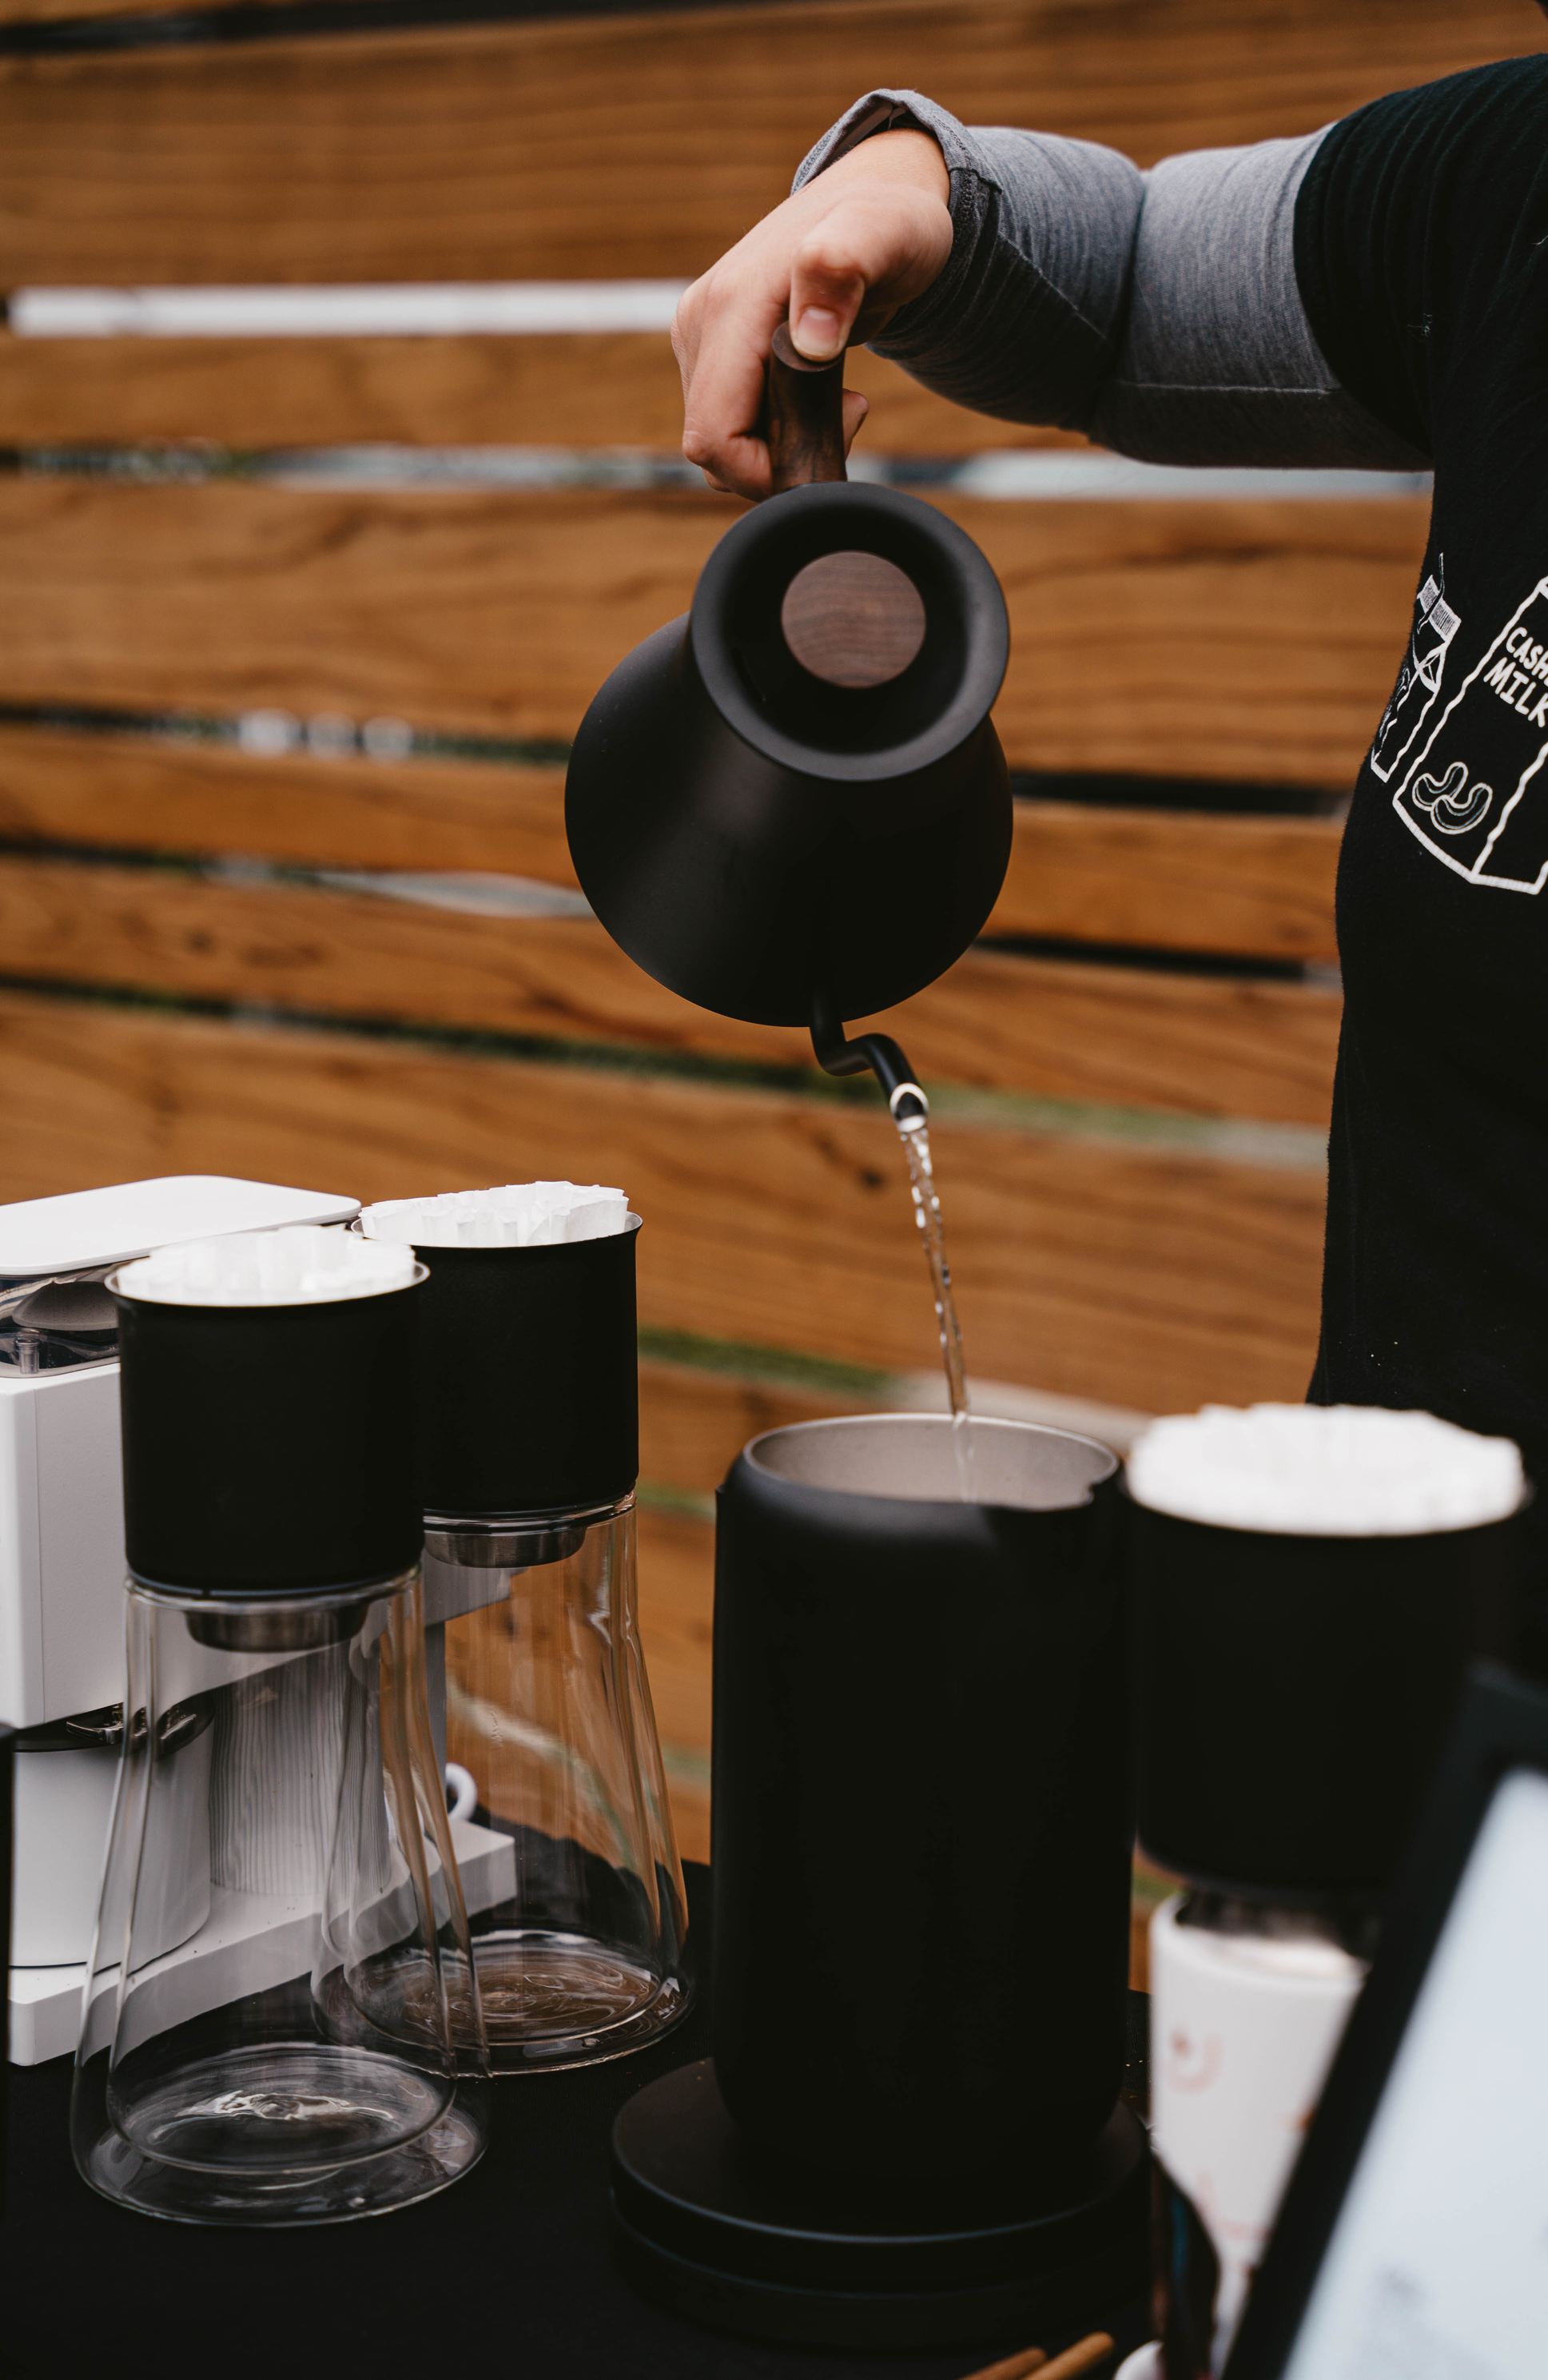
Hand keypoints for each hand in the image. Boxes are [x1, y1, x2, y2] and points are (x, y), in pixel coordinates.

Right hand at [672, 128, 951, 499]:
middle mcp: (699, 324)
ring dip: (779, 445)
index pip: (714, 439)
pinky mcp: (712, 350)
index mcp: (727, 309)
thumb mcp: (885, 235)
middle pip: (713, 449)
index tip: (835, 434)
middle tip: (846, 413)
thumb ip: (842, 268)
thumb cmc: (890, 223)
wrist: (877, 200)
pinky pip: (730, 421)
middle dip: (777, 460)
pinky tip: (814, 392)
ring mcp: (700, 338)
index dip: (766, 470)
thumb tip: (810, 338)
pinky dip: (774, 428)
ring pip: (720, 440)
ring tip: (836, 397)